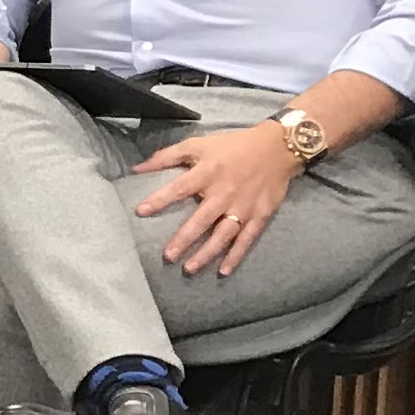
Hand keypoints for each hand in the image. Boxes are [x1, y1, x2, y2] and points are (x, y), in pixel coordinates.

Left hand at [132, 120, 297, 274]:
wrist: (278, 147)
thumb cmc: (232, 146)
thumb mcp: (199, 144)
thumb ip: (167, 156)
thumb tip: (136, 168)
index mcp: (207, 172)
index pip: (179, 188)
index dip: (160, 199)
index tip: (141, 212)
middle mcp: (224, 192)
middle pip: (202, 219)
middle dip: (184, 239)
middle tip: (168, 256)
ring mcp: (243, 206)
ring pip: (223, 234)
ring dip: (207, 253)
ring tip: (190, 268)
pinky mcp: (260, 215)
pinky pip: (246, 239)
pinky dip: (236, 255)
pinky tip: (223, 271)